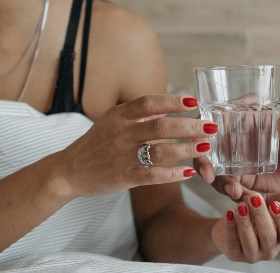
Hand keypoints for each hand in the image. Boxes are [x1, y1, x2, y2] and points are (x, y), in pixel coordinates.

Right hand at [57, 95, 216, 196]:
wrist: (68, 171)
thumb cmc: (96, 144)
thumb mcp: (113, 121)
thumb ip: (139, 114)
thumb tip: (169, 106)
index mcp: (119, 115)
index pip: (149, 103)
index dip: (172, 101)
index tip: (194, 102)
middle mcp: (121, 133)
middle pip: (160, 127)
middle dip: (189, 127)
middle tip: (210, 127)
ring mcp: (122, 156)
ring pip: (160, 152)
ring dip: (186, 150)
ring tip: (205, 148)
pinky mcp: (123, 177)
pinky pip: (152, 175)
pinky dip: (172, 174)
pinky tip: (188, 173)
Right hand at [196, 112, 279, 201]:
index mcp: (248, 118)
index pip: (216, 118)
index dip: (202, 130)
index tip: (203, 144)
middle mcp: (238, 139)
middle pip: (209, 149)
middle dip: (204, 163)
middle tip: (210, 177)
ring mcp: (239, 162)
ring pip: (217, 172)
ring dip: (221, 184)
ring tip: (238, 194)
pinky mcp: (245, 181)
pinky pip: (232, 190)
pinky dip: (238, 197)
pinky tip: (251, 200)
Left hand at [212, 193, 279, 262]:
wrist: (229, 225)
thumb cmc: (252, 215)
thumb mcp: (265, 204)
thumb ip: (277, 199)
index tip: (274, 204)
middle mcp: (269, 250)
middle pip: (268, 236)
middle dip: (261, 216)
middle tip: (254, 198)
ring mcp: (252, 255)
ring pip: (250, 242)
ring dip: (245, 222)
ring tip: (240, 206)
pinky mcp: (234, 255)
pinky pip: (232, 243)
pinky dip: (230, 227)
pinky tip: (229, 213)